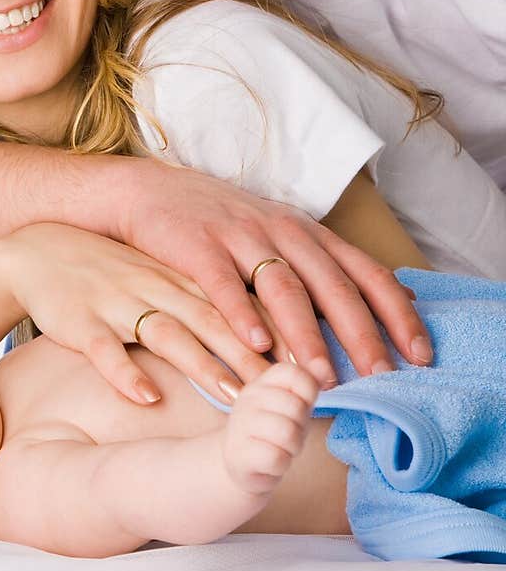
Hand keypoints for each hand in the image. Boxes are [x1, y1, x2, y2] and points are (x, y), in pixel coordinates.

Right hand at [0, 223, 287, 403]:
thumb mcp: (172, 276)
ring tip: (236, 397)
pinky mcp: (81, 322)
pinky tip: (145, 397)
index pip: (247, 303)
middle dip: (259, 356)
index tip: (322, 363)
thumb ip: (220, 301)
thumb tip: (282, 333)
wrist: (40, 250)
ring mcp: (120, 302)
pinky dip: (124, 373)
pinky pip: (104, 349)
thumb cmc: (117, 270)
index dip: (286, 331)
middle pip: (219, 321)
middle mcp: (161, 287)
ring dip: (203, 364)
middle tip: (295, 390)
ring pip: (169, 333)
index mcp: (189, 278)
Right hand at [116, 158, 431, 385]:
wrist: (149, 192)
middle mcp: (282, 232)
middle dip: (360, 334)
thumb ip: (329, 268)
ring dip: (304, 336)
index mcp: (308, 234)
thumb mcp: (283, 237)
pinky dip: (241, 315)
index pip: (367, 273)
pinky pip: (223, 284)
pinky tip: (255, 347)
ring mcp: (240, 237)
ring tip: (318, 377)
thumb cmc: (222, 226)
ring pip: (283, 289)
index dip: (397, 314)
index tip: (420, 355)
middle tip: (380, 377)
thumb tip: (397, 295)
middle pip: (332, 286)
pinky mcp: (197, 246)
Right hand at [223, 362, 317, 498]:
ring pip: (288, 434)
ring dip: (292, 447)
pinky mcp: (238, 454)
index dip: (308, 392)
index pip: (294, 372)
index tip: (300, 407)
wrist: (241, 464)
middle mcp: (247, 398)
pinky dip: (281, 465)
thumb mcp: (293, 404)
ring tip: (280, 448)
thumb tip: (326, 369)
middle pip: (295, 406)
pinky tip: (270, 462)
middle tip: (288, 434)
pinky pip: (277, 458)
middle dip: (300, 427)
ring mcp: (240, 425)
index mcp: (262, 382)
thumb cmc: (273, 431)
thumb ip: (308, 383)